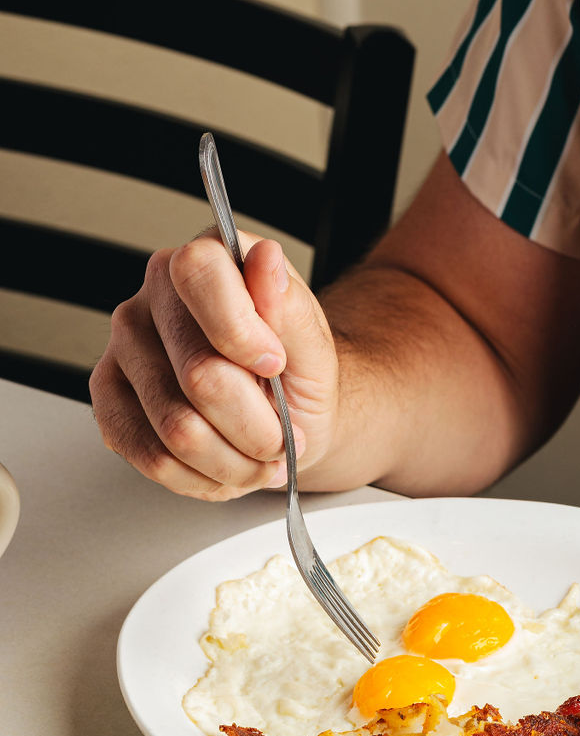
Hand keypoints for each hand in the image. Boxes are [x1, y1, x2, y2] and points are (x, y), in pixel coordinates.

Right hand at [90, 232, 339, 499]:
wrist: (287, 419)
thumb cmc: (296, 376)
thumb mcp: (314, 344)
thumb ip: (290, 308)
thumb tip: (265, 258)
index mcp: (208, 260)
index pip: (199, 273)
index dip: (241, 333)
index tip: (274, 364)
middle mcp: (156, 296)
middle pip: (199, 376)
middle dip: (257, 426)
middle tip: (284, 436)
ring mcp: (125, 347)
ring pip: (177, 430)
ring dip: (235, 461)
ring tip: (261, 457)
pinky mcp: (109, 399)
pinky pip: (152, 457)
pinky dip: (203, 477)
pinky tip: (228, 466)